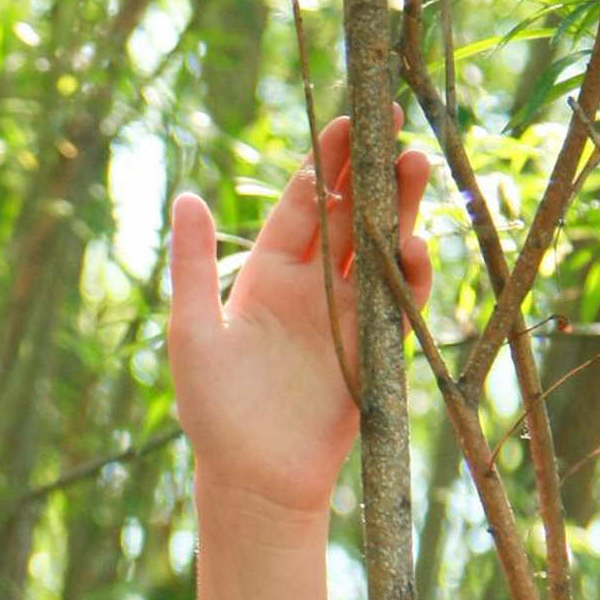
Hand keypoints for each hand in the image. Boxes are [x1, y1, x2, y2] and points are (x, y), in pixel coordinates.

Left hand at [166, 110, 434, 519]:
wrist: (252, 481)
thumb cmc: (213, 412)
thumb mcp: (193, 334)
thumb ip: (192, 267)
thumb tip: (183, 196)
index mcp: (271, 273)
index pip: (306, 200)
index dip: (327, 159)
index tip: (350, 118)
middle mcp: (316, 286)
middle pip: (352, 213)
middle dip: (373, 168)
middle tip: (394, 121)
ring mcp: (349, 316)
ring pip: (382, 248)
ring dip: (401, 207)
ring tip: (415, 164)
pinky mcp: (375, 351)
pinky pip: (400, 303)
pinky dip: (410, 275)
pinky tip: (413, 246)